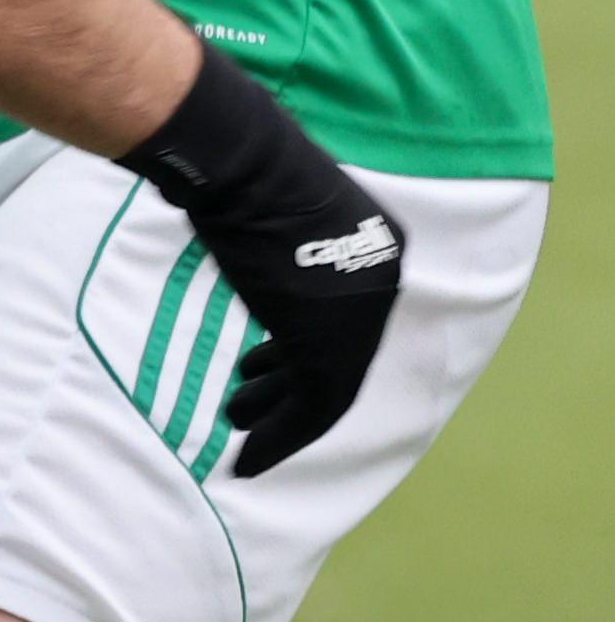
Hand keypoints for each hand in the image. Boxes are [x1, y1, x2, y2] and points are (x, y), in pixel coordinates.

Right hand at [120, 45, 403, 477]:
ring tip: (239, 419)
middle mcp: (381, 287)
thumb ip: (287, 241)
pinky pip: (313, 409)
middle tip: (247, 402)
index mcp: (380, 250)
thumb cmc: (250, 168)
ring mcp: (360, 318)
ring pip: (327, 388)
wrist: (245, 165)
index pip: (348, 319)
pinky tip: (248, 456)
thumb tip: (253, 242)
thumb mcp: (283, 208)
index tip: (263, 368)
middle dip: (287, 384)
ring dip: (280, 415)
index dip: (301, 348)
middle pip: (339, 354)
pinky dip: (280, 438)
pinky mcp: (330, 348)